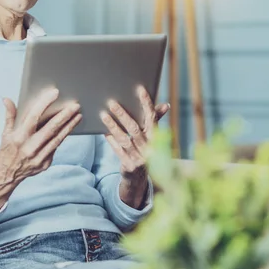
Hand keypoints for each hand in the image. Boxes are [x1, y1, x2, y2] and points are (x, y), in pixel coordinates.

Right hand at [0, 88, 81, 212]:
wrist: (7, 174)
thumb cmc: (7, 150)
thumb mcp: (5, 133)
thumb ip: (9, 116)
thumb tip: (6, 99)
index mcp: (19, 137)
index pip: (33, 116)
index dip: (44, 104)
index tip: (55, 93)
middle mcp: (30, 147)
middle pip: (51, 128)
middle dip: (64, 116)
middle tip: (75, 105)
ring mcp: (39, 156)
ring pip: (58, 138)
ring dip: (69, 126)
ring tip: (78, 115)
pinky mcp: (45, 163)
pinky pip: (56, 147)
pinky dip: (63, 136)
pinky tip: (70, 127)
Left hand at [100, 86, 169, 207]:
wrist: (140, 178)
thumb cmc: (144, 151)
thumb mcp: (151, 138)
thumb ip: (155, 121)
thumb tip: (165, 105)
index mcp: (156, 138)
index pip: (152, 118)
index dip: (147, 104)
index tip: (139, 90)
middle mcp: (150, 148)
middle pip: (134, 128)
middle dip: (123, 114)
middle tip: (111, 103)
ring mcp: (140, 158)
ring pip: (124, 139)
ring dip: (113, 126)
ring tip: (103, 115)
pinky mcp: (129, 166)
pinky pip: (118, 151)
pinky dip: (112, 141)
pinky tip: (104, 132)